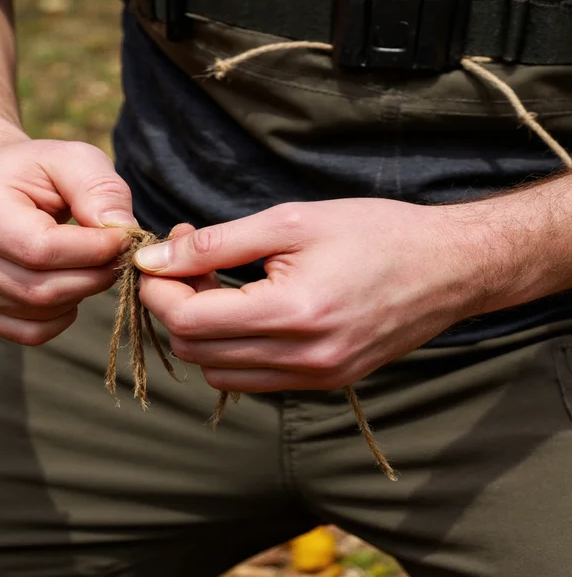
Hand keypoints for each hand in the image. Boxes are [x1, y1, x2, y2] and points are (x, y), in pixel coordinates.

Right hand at [0, 138, 136, 344]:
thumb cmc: (29, 170)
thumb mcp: (69, 159)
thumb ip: (100, 189)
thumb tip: (123, 230)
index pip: (42, 250)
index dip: (94, 250)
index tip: (124, 238)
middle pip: (41, 290)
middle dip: (93, 276)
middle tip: (117, 256)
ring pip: (40, 314)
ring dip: (80, 293)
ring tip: (91, 263)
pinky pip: (30, 332)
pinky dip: (61, 315)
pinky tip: (69, 285)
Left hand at [136, 200, 483, 392]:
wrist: (449, 267)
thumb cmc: (375, 232)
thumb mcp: (290, 221)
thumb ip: (215, 244)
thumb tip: (155, 260)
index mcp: (292, 314)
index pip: (187, 320)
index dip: (159, 288)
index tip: (161, 256)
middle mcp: (302, 360)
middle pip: (194, 350)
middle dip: (175, 304)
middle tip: (191, 259)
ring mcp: (315, 378)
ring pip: (217, 372)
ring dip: (201, 329)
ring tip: (219, 283)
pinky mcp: (324, 383)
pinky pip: (252, 379)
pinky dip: (231, 348)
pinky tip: (246, 308)